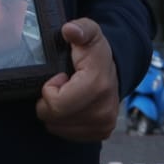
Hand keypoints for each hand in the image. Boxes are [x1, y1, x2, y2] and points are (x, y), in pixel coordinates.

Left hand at [36, 19, 119, 141]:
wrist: (114, 71)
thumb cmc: (95, 52)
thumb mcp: (89, 33)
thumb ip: (80, 29)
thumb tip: (70, 30)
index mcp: (97, 85)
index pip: (56, 104)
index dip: (50, 90)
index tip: (59, 77)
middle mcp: (104, 110)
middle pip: (54, 119)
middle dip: (49, 102)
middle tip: (60, 87)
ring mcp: (104, 124)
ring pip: (57, 128)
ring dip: (55, 113)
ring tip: (66, 95)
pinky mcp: (102, 133)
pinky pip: (67, 134)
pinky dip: (63, 122)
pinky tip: (72, 106)